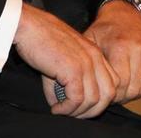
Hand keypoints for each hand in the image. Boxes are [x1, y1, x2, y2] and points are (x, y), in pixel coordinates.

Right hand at [13, 3, 117, 117]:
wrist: (29, 25)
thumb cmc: (41, 39)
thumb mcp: (62, 58)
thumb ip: (69, 80)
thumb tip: (63, 104)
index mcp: (95, 53)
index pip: (112, 83)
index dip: (100, 99)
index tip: (81, 105)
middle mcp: (95, 57)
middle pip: (109, 94)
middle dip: (93, 110)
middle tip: (73, 114)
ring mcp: (86, 63)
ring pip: (94, 100)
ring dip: (78, 112)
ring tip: (62, 111)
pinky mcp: (73, 69)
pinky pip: (77, 99)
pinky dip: (67, 109)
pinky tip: (56, 108)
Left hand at [83, 0, 140, 102]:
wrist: (125, 13)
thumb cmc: (107, 29)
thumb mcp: (91, 42)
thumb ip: (89, 62)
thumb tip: (88, 84)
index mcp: (121, 47)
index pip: (121, 85)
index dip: (113, 94)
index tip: (108, 92)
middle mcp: (140, 48)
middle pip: (134, 88)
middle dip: (124, 95)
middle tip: (117, 92)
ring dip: (137, 91)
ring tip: (127, 86)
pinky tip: (138, 79)